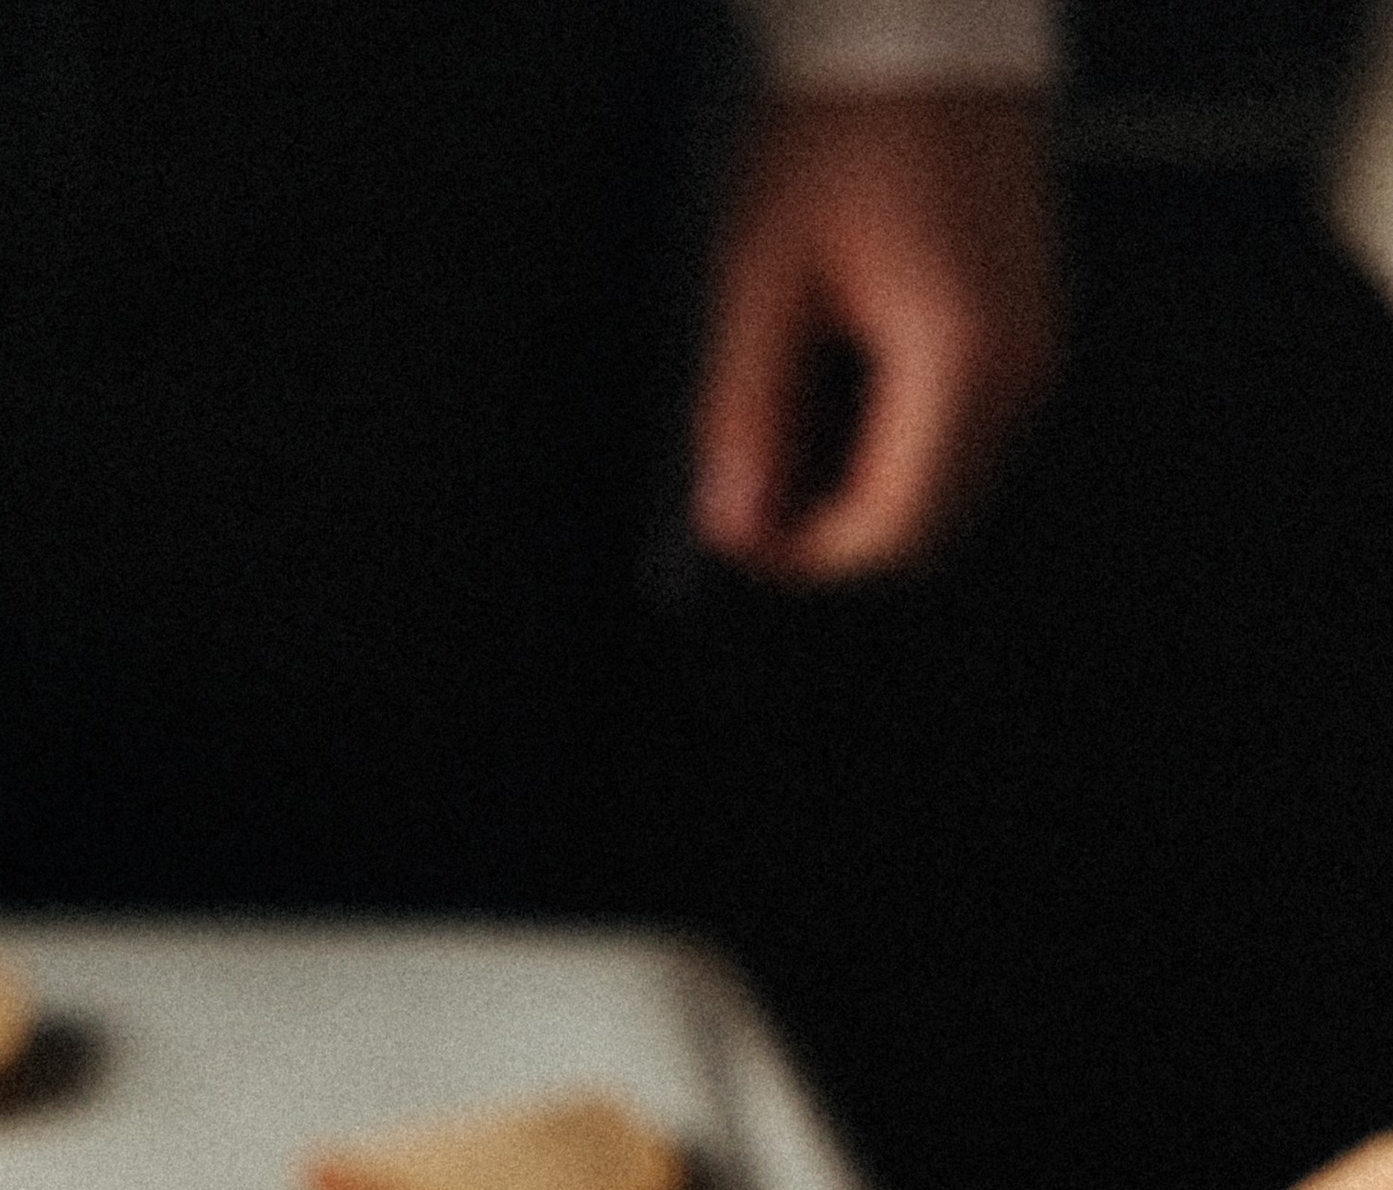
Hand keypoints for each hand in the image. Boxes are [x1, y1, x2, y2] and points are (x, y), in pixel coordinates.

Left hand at [692, 93, 1057, 582]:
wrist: (924, 34)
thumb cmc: (847, 126)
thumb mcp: (765, 278)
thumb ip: (748, 415)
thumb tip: (734, 520)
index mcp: (961, 354)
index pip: (893, 528)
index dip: (808, 558)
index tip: (744, 537)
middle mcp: (1020, 364)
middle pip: (929, 527)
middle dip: (835, 535)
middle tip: (755, 500)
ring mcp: (1035, 348)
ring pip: (947, 487)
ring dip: (862, 489)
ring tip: (787, 429)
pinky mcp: (1028, 327)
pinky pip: (964, 431)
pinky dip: (894, 443)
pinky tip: (836, 389)